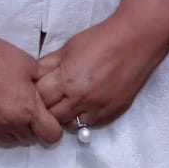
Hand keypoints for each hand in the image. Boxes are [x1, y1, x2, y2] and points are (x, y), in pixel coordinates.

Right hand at [0, 31, 63, 147]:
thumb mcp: (30, 65)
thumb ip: (44, 84)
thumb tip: (51, 92)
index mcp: (27, 109)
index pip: (51, 136)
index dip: (52, 127)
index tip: (47, 119)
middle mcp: (10, 122)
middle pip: (31, 139)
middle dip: (32, 126)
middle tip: (25, 108)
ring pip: (11, 140)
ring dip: (14, 129)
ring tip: (9, 109)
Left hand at [35, 0, 168, 133]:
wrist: (134, 43)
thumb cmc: (99, 41)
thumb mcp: (67, 48)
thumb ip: (49, 65)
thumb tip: (34, 75)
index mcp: (67, 80)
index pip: (39, 98)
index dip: (34, 94)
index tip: (34, 90)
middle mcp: (81, 98)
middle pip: (51, 115)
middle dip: (45, 108)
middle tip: (46, 100)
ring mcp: (97, 108)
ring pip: (69, 125)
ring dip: (62, 116)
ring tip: (63, 104)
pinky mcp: (111, 113)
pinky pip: (88, 126)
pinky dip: (80, 119)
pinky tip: (79, 107)